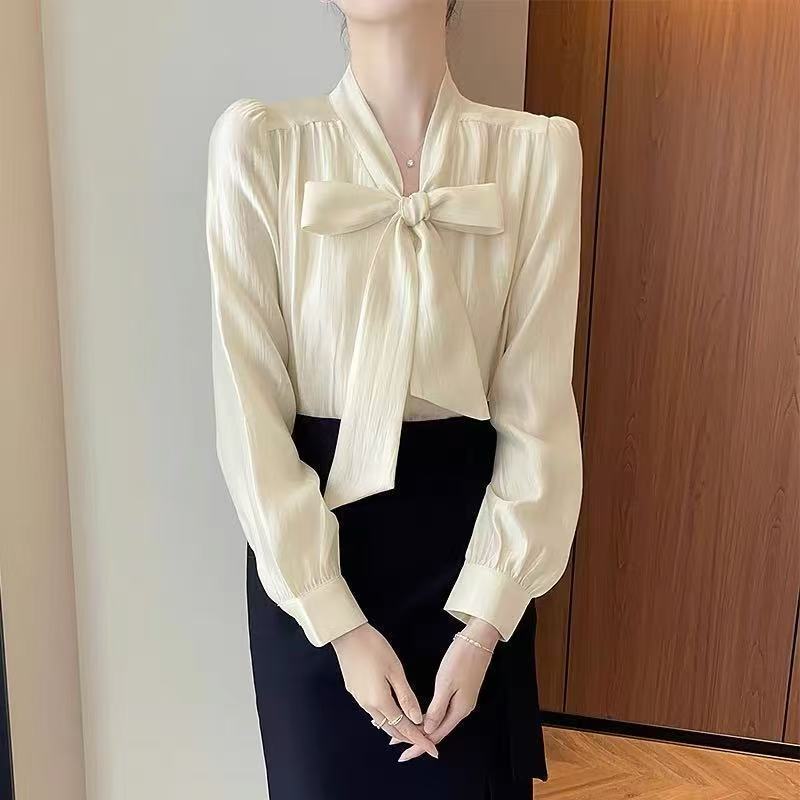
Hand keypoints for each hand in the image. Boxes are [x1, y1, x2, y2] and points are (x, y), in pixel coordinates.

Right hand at [331, 623, 437, 758]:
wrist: (347, 635)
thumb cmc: (374, 648)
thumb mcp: (395, 671)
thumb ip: (406, 697)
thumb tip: (417, 719)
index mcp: (380, 701)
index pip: (403, 727)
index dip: (419, 739)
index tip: (431, 749)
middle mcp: (367, 705)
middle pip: (391, 728)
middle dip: (408, 737)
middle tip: (424, 741)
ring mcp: (359, 699)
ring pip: (382, 721)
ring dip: (397, 728)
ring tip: (412, 729)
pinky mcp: (355, 691)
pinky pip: (373, 712)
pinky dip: (386, 717)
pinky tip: (393, 714)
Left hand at [395, 618, 499, 762]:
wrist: (478, 639)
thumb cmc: (462, 659)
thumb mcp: (446, 683)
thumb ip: (437, 708)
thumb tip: (428, 729)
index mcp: (460, 710)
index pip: (436, 735)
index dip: (419, 745)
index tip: (404, 755)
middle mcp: (462, 709)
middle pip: (438, 730)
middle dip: (418, 739)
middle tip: (397, 744)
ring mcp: (463, 700)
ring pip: (440, 721)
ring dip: (423, 728)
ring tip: (405, 733)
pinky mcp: (461, 691)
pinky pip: (443, 711)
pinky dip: (430, 716)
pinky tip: (421, 717)